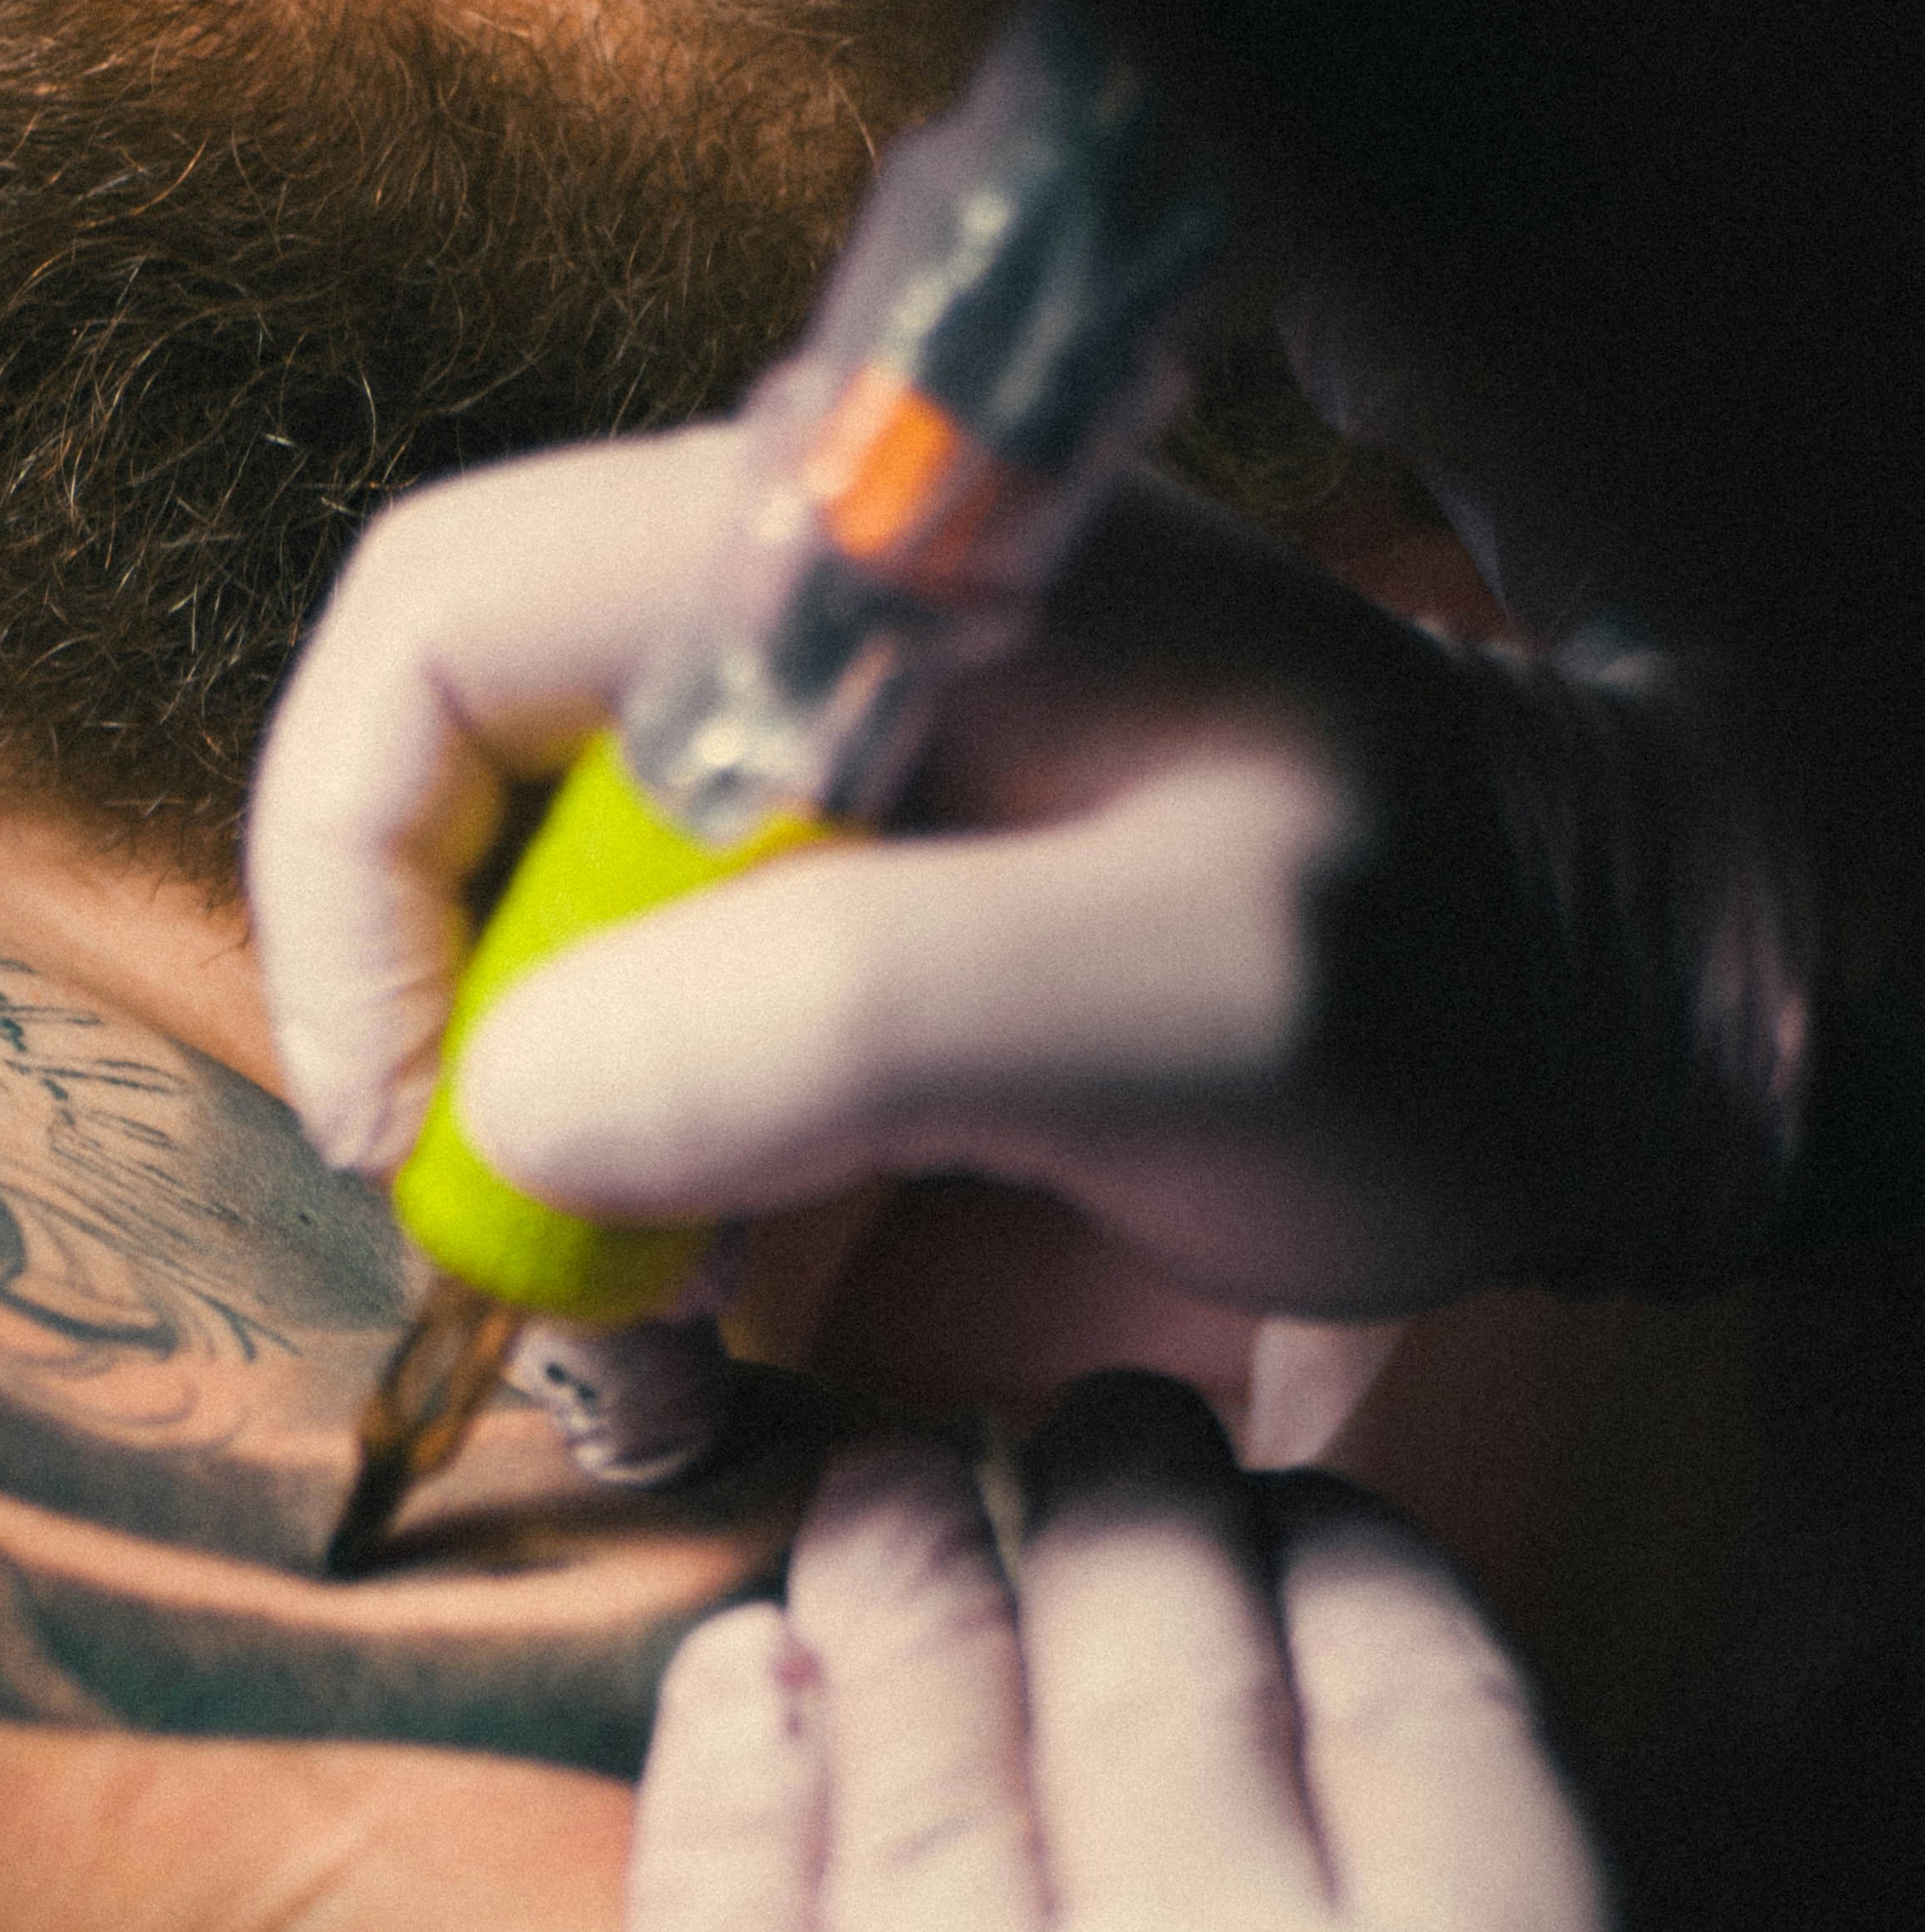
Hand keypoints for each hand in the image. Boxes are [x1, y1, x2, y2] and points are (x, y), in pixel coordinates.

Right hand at [248, 425, 1808, 1322]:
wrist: (1579, 1044)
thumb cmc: (1440, 985)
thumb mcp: (1193, 988)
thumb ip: (860, 1009)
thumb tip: (514, 1098)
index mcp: (840, 570)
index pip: (440, 633)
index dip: (352, 879)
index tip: (409, 1131)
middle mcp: (783, 668)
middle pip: (449, 820)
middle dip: (450, 1072)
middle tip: (553, 1299)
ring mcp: (802, 822)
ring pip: (524, 969)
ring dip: (532, 1183)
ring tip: (642, 1360)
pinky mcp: (833, 960)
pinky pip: (633, 1069)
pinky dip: (623, 1222)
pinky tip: (696, 1342)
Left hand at [617, 1373, 1627, 1931]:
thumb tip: (1382, 1767)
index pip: (1401, 1664)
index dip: (1325, 1541)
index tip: (1273, 1494)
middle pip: (1150, 1651)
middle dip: (1111, 1493)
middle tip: (1073, 1420)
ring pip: (917, 1736)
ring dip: (900, 1572)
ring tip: (886, 1485)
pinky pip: (721, 1921)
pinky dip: (725, 1762)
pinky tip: (731, 1660)